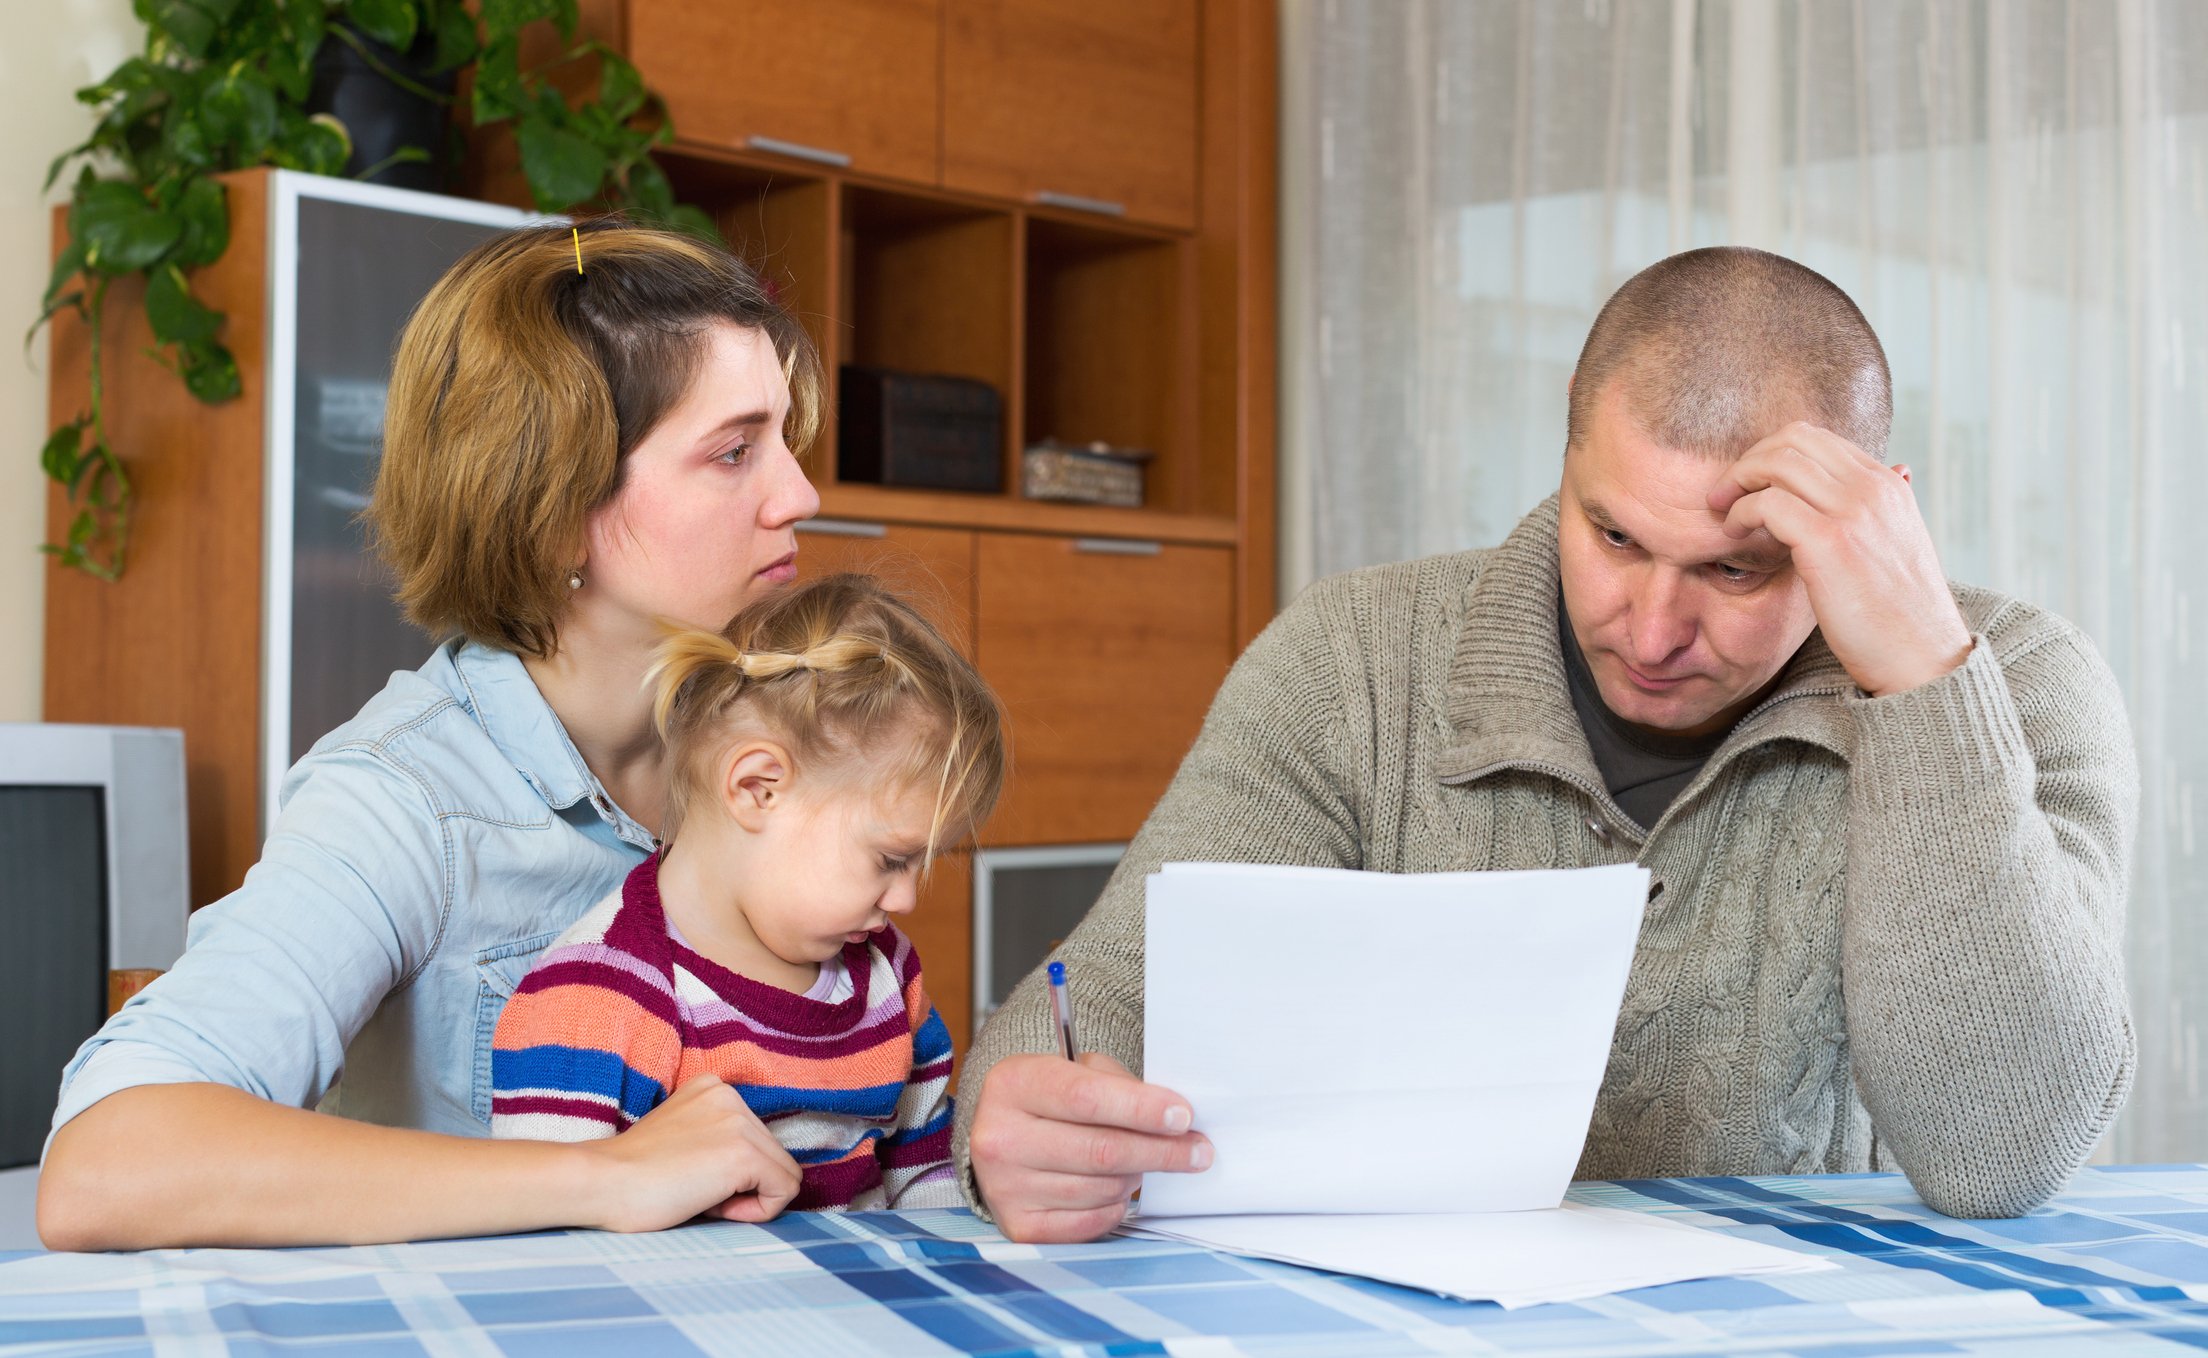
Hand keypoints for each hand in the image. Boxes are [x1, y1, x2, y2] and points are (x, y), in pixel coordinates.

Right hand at [578, 1075, 802, 1230]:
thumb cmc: (632, 1175)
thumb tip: (762, 1174)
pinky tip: (712, 1205)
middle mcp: (731, 1095)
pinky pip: (783, 1191)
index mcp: (714, 1088)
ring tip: (698, 1194)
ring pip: (783, 1175)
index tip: (691, 1177)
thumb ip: (719, 1140)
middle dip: (742, 1185)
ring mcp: (739, 1122)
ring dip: (746, 1198)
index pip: (756, 1140)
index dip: (731, 1173)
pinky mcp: (743, 1154)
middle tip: (693, 1191)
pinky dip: (756, 1212)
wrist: (601, 1183)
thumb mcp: (685, 1138)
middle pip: (773, 1156)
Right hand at [969, 1052, 1212, 1243]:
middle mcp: (999, 1138)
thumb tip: (1175, 1119)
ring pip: (1102, 1187)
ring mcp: (1005, 1187)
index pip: (1086, 1099)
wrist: (1001, 1136)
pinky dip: (1116, 1205)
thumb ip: (1120, 1086)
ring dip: (1137, 1176)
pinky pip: (1092, 1221)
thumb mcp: (1076, 1071)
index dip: (1141, 1109)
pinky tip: (1117, 1186)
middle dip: (1160, 1150)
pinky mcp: (1020, 1226)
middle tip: (1197, 1149)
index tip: (1182, 1116)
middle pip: (1100, 1150)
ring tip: (1143, 1161)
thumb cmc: (1050, 1099)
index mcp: (1013, 1085)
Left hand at [1708, 423, 1973, 696]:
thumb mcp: (1900, 544)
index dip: (1771, 454)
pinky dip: (1740, 513)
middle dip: (1749, 460)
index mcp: (1888, 484)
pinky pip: (1767, 503)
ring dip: (1738, 483)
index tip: (1749, 484)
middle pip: (1792, 439)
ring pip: (1776, 463)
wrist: (1922, 658)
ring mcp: (1854, 511)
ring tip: (1723, 513)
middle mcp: (1873, 488)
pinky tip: (1733, 534)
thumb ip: (1883, 508)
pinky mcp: (1829, 541)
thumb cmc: (1899, 612)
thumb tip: (1898, 469)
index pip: (1816, 438)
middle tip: (1724, 492)